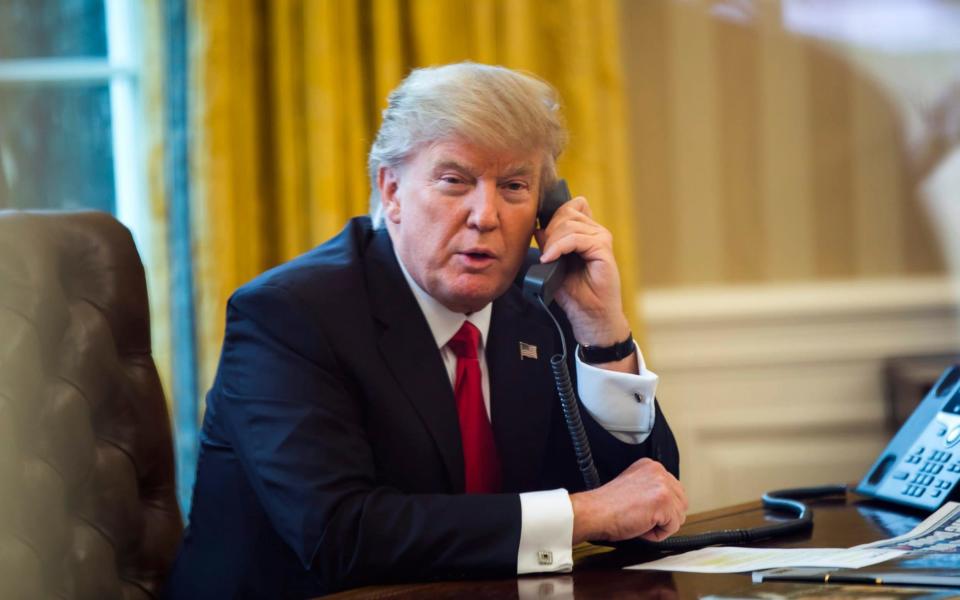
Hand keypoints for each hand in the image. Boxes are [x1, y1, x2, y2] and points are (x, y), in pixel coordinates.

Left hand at [533, 197, 629, 347]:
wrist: (589, 315)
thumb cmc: (575, 293)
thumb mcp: (555, 264)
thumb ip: (549, 244)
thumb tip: (537, 228)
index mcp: (587, 232)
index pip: (570, 207)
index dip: (553, 217)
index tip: (543, 238)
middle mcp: (597, 232)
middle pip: (566, 213)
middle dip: (550, 230)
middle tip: (545, 253)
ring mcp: (602, 239)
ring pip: (569, 225)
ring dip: (552, 241)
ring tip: (548, 259)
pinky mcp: (603, 250)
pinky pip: (576, 238)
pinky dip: (558, 247)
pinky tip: (550, 259)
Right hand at [569, 458, 687, 543]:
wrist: (595, 513)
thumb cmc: (607, 506)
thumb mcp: (633, 486)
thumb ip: (651, 488)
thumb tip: (668, 503)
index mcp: (650, 466)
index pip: (674, 490)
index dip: (660, 507)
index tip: (644, 509)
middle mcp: (658, 471)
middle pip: (681, 502)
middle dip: (665, 516)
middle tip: (642, 517)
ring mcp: (662, 485)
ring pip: (678, 516)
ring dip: (661, 525)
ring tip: (640, 521)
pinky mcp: (664, 502)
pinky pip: (672, 527)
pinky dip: (658, 534)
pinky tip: (641, 526)